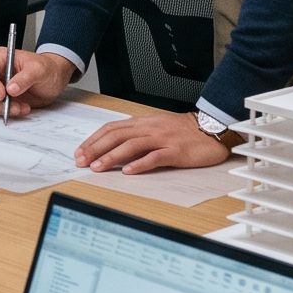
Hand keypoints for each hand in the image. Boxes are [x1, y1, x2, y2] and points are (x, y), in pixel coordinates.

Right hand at [0, 46, 75, 119]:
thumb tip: (11, 88)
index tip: (2, 95)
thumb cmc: (47, 69)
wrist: (54, 79)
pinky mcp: (0, 98)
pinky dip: (5, 112)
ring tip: (21, 108)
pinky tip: (20, 109)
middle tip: (14, 107)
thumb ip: (25, 78)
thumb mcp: (39, 70)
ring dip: (2, 108)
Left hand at [73, 112, 231, 174]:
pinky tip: (128, 171)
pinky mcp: (176, 151)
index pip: (111, 128)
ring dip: (112, 156)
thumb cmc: (184, 130)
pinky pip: (155, 157)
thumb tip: (113, 145)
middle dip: (96, 148)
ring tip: (98, 167)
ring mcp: (163, 139)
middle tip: (81, 161)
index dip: (93, 140)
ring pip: (132, 145)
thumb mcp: (156, 127)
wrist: (211, 128)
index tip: (80, 151)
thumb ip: (137, 134)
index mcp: (143, 122)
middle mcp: (149, 128)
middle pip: (117, 136)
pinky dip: (140, 164)